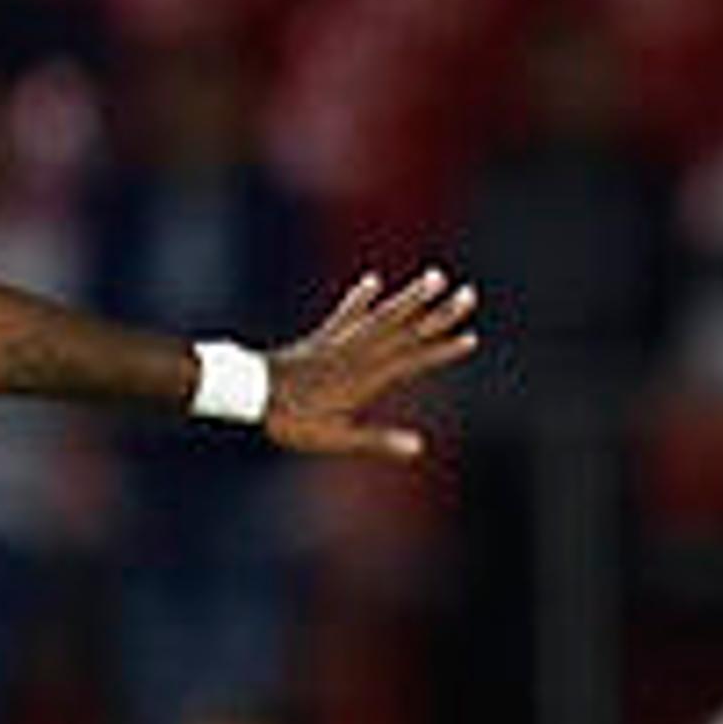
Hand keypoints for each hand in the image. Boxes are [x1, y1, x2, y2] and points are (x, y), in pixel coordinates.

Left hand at [261, 267, 480, 461]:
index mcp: (368, 376)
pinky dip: (361, 298)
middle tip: (469, 294)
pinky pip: (347, 314)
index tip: (471, 336)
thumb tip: (419, 447)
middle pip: (408, 329)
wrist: (251, 392)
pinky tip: (373, 282)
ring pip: (384, 315)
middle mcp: (360, 352)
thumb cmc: (293, 419)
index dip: (443, 348)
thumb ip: (378, 441)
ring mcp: (342, 341)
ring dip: (411, 297)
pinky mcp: (324, 338)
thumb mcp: (337, 437)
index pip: (415, 359)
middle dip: (440, 313)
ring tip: (435, 275)